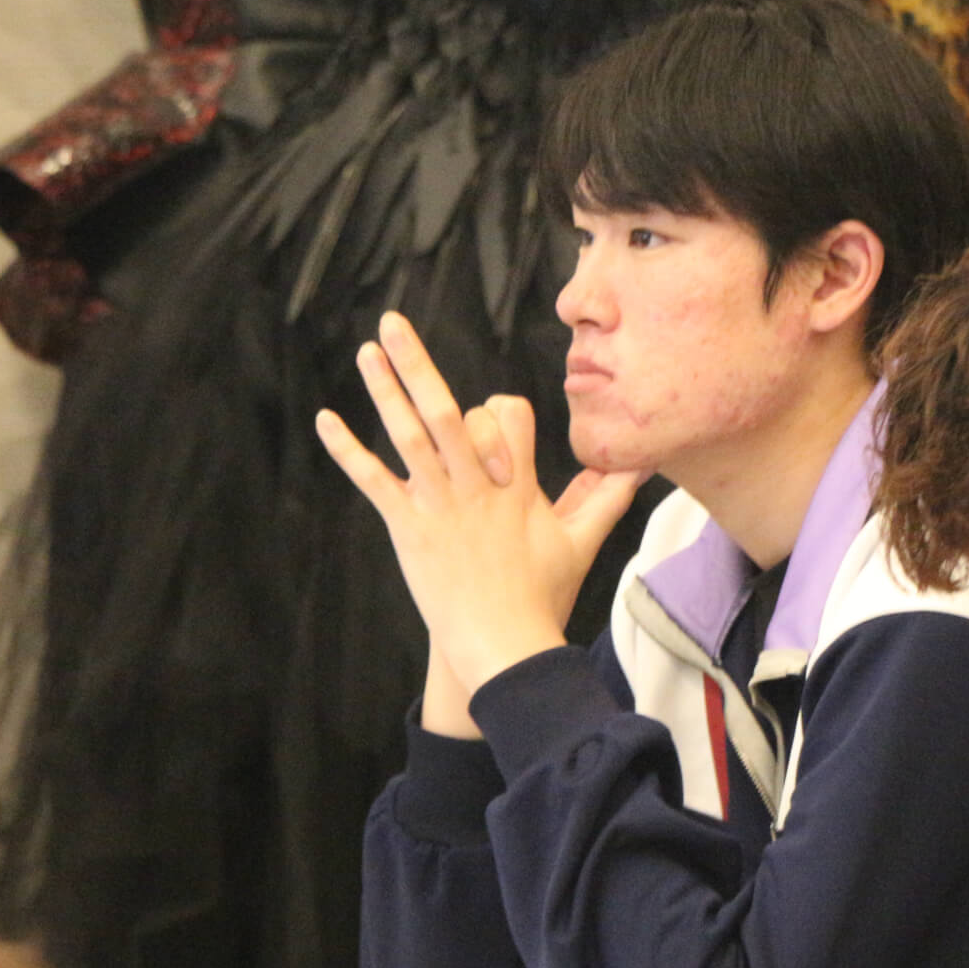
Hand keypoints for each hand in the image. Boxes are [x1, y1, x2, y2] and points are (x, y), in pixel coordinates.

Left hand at [316, 313, 641, 692]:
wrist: (503, 646)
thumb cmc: (543, 595)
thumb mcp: (581, 543)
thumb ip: (608, 499)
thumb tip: (642, 468)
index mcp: (516, 486)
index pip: (508, 416)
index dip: (501, 408)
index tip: (497, 415)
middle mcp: (475, 488)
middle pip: (445, 412)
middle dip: (418, 363)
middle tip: (393, 321)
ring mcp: (439, 507)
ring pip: (409, 435)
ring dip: (385, 389)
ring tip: (365, 350)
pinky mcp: (409, 529)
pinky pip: (374, 481)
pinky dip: (348, 450)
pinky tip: (326, 419)